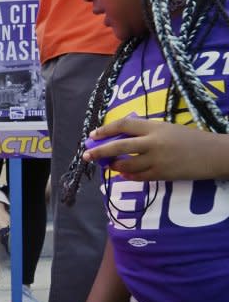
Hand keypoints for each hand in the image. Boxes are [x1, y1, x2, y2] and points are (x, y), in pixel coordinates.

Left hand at [84, 117, 228, 180]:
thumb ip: (146, 131)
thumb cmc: (189, 139)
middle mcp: (153, 142)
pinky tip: (123, 174)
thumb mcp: (167, 128)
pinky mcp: (161, 174)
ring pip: (126, 164)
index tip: (93, 135)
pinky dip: (127, 175)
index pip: (124, 125)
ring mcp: (157, 159)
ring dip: (113, 165)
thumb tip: (120, 136)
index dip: (105, 129)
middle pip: (119, 146)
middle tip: (86, 155)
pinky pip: (137, 177)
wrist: (213, 154)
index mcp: (154, 127)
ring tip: (108, 165)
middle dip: (100, 151)